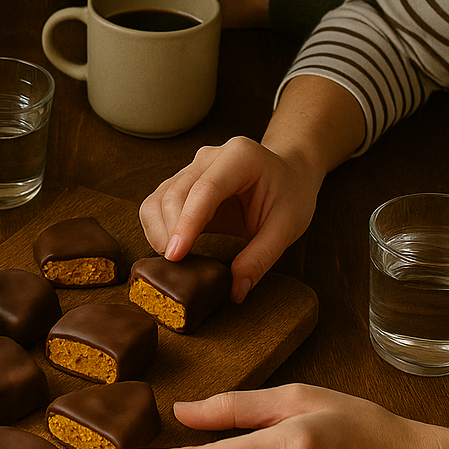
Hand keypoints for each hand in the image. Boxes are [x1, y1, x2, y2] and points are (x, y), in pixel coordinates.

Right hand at [139, 136, 319, 300]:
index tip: (175, 256)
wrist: (288, 173)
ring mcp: (192, 167)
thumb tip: (235, 290)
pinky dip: (158, 229)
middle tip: (180, 270)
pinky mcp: (182, 182)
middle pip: (173, 194)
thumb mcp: (287, 226)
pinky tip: (176, 248)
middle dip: (170, 233)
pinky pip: (157, 204)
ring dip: (159, 232)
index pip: (204, 190)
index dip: (186, 223)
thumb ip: (261, 257)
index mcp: (239, 158)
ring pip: (158, 199)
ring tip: (178, 260)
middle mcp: (209, 157)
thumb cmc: (291, 195)